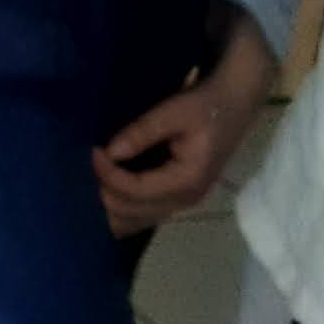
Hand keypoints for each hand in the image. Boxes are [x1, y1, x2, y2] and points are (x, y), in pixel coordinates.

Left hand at [94, 9, 278, 233]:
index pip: (135, 190)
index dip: (107, 174)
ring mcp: (183, 201)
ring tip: (91, 179)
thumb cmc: (207, 104)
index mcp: (188, 180)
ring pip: (135, 220)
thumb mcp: (176, 110)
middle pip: (131, 212)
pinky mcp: (179, 195)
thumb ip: (143, 131)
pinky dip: (122, 206)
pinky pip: (143, 213)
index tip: (93, 151)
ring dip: (110, 205)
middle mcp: (186, 199)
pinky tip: (104, 190)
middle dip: (104, 193)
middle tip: (87, 166)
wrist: (236, 102)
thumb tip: (110, 151)